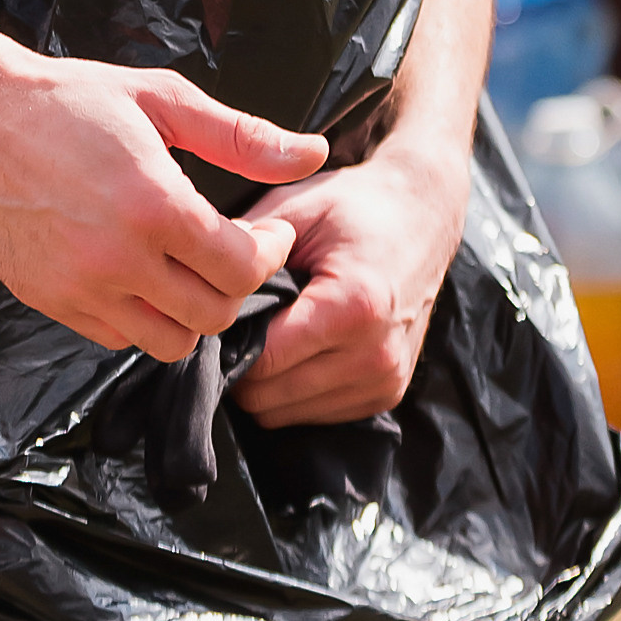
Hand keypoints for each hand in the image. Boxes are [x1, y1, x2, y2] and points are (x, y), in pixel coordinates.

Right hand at [0, 20, 327, 361]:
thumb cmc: (68, 98)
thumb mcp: (162, 99)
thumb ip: (243, 137)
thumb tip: (316, 154)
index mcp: (155, 206)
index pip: (241, 269)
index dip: (269, 254)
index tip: (269, 232)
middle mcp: (117, 259)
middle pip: (212, 314)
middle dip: (235, 285)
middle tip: (233, 250)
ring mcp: (79, 288)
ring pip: (167, 340)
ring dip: (190, 311)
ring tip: (189, 267)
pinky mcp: (48, 301)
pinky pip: (117, 337)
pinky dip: (141, 318)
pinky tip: (141, 273)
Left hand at [230, 135, 470, 427]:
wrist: (425, 214)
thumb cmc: (358, 206)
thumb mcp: (298, 208)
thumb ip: (247, 248)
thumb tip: (195, 283)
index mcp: (353, 307)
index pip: (261, 361)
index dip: (226, 342)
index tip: (214, 316)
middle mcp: (375, 355)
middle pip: (269, 398)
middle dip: (240, 366)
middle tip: (235, 324)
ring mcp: (385, 380)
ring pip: (287, 414)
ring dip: (267, 382)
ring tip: (268, 331)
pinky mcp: (388, 394)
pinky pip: (315, 413)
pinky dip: (294, 389)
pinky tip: (297, 346)